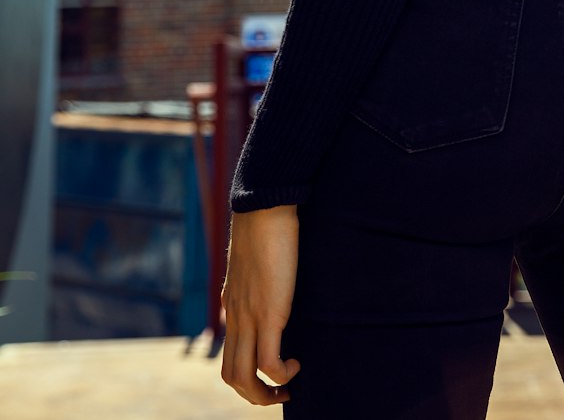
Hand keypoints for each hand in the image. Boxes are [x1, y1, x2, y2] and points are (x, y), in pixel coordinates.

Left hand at [221, 205, 301, 404]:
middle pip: (231, 375)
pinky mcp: (268, 313)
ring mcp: (249, 316)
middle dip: (254, 394)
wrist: (263, 206)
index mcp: (232, 303)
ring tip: (286, 389)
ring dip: (264, 394)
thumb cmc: (266, 221)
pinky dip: (281, 374)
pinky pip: (268, 363)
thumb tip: (272, 268)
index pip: (230, 352)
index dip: (247, 371)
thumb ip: (259, 270)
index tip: (270, 373)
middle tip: (278, 392)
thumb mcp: (257, 253)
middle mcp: (235, 316)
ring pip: (243, 377)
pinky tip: (296, 364)